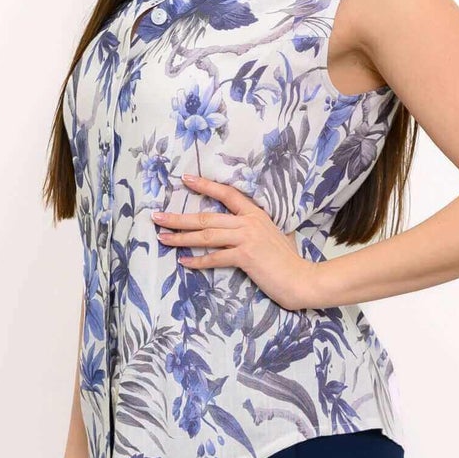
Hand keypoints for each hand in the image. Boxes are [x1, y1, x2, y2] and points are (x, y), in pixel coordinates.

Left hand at [152, 172, 323, 310]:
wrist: (301, 278)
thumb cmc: (289, 260)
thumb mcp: (274, 235)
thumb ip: (258, 228)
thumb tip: (246, 227)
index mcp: (255, 214)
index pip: (226, 194)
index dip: (205, 186)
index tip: (185, 179)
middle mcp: (249, 222)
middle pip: (206, 217)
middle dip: (178, 217)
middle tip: (156, 216)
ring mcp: (246, 238)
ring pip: (206, 236)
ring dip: (181, 237)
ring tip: (162, 237)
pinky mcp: (245, 257)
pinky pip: (215, 258)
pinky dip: (198, 261)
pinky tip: (184, 262)